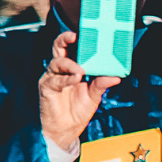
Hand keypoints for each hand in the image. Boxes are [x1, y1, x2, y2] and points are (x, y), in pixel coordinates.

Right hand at [40, 32, 116, 150]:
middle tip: (74, 35)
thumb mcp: (94, 96)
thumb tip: (115, 76)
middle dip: (65, 39)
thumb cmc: (78, 111)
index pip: (73, 48)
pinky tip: (75, 79)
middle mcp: (61, 69)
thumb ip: (101, 84)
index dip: (77, 38)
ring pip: (56, 62)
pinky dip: (66, 79)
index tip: (86, 31)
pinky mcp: (46, 87)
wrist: (65, 130)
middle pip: (59, 48)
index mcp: (73, 67)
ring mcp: (52, 77)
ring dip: (69, 64)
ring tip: (81, 70)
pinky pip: (55, 80)